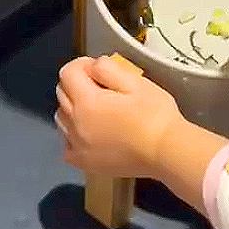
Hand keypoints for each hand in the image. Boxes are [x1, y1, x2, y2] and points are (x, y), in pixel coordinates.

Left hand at [55, 56, 183, 177]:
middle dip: (76, 83)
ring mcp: (78, 146)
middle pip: (61, 94)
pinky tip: (91, 132)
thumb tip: (94, 66)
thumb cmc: (154, 114)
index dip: (82, 64)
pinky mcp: (85, 163)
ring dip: (72, 107)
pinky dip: (73, 134)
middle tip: (101, 85)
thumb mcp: (135, 81)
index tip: (98, 68)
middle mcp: (75, 125)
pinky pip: (67, 143)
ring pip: (61, 118)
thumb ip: (108, 69)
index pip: (67, 73)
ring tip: (96, 108)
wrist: (166, 152)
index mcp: (87, 102)